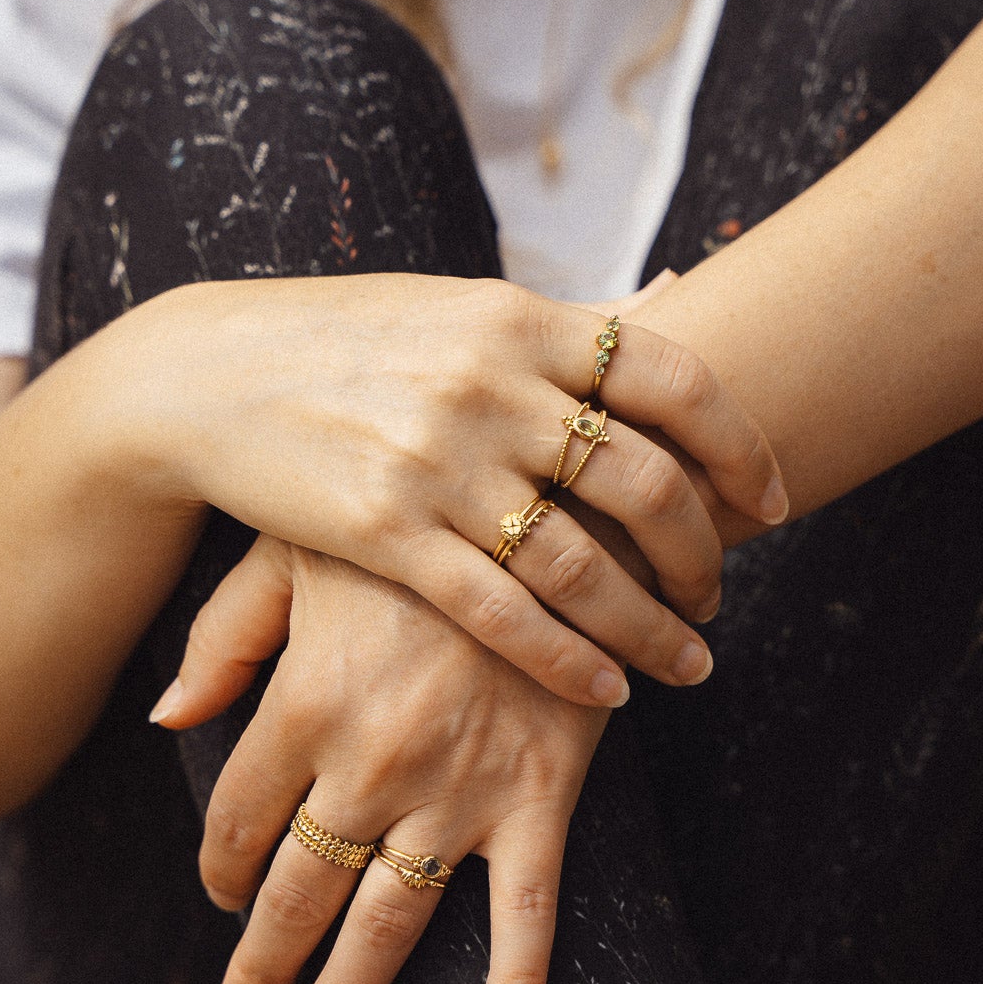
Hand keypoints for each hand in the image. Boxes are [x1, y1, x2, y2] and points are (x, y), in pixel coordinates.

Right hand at [110, 272, 786, 707]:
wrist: (208, 373)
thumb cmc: (349, 340)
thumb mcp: (462, 306)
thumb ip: (569, 320)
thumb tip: (679, 291)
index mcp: (520, 318)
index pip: (675, 378)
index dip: (743, 447)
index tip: (774, 502)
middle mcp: (490, 384)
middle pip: (645, 481)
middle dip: (703, 552)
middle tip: (717, 595)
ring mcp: (437, 461)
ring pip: (583, 563)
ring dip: (651, 625)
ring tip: (687, 662)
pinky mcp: (385, 533)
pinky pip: (503, 613)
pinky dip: (569, 660)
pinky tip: (606, 692)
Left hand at [153, 535, 609, 983]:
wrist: (554, 499)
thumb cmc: (413, 516)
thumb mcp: (297, 551)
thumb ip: (226, 636)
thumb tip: (163, 717)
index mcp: (305, 702)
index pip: (239, 822)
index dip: (221, 871)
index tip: (222, 897)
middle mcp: (370, 763)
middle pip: (298, 892)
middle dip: (262, 965)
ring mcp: (459, 789)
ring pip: (389, 921)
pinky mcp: (541, 795)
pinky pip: (528, 911)